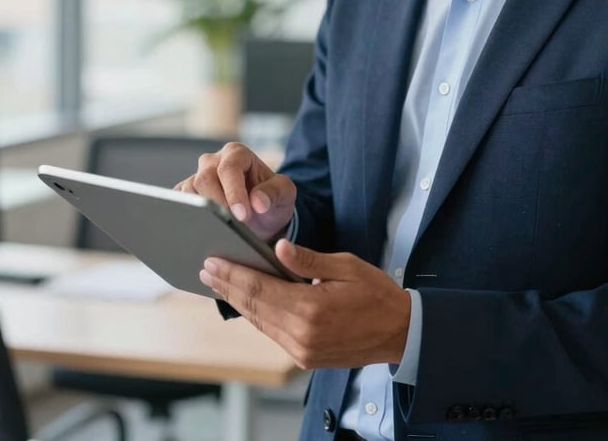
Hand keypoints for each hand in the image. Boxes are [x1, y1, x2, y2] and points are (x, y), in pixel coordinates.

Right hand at [174, 141, 295, 240]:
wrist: (261, 215)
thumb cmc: (272, 200)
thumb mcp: (285, 194)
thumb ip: (275, 192)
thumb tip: (257, 202)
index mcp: (237, 154)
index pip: (230, 169)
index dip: (234, 193)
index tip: (242, 216)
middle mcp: (213, 162)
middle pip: (204, 178)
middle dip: (217, 205)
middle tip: (229, 228)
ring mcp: (196, 178)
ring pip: (187, 192)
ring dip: (199, 213)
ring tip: (215, 233)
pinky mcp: (186, 196)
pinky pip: (177, 205)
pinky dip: (183, 218)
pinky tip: (197, 235)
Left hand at [199, 240, 411, 368]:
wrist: (401, 333)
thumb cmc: (377, 294)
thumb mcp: (346, 267)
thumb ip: (309, 260)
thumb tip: (277, 249)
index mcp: (311, 309)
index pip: (260, 289)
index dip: (233, 274)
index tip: (212, 261)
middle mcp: (301, 335)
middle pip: (253, 307)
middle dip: (228, 286)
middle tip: (206, 269)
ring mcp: (302, 351)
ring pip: (260, 322)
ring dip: (237, 301)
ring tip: (218, 283)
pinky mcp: (305, 357)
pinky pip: (272, 333)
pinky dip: (256, 315)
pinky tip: (246, 302)